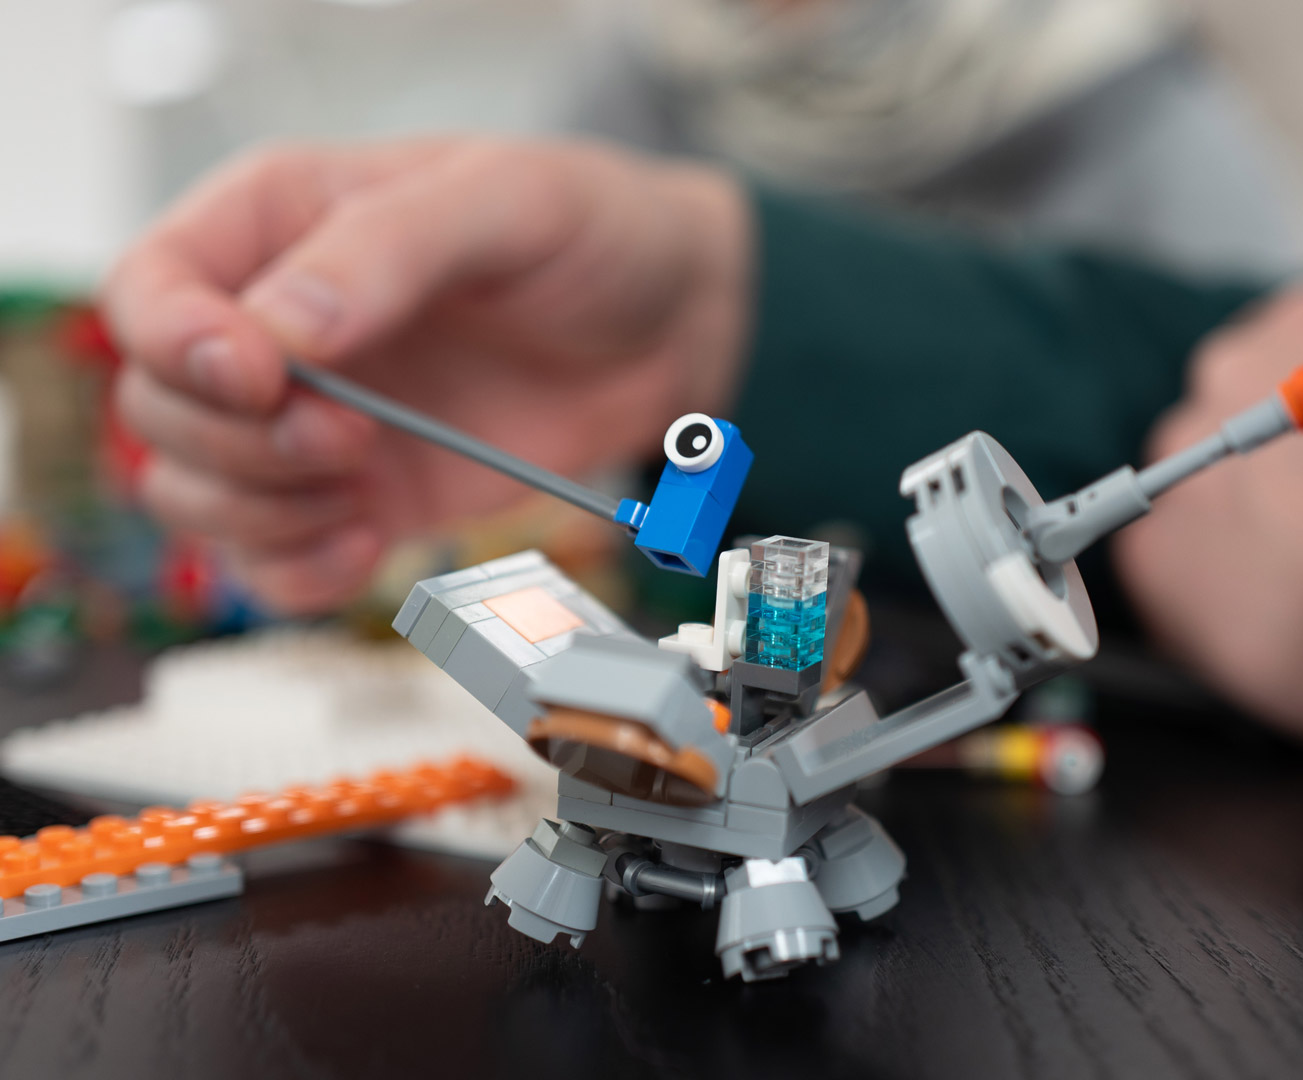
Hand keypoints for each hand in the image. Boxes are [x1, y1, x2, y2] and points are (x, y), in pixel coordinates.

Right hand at [103, 137, 750, 611]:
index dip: (177, 344)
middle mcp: (273, 326)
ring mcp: (311, 418)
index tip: (261, 376)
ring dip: (258, 512)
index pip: (148, 289)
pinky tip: (364, 545)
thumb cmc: (589, 230)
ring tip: (360, 490)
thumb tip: (281, 330)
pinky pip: (272, 559)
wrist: (674, 321)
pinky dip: (297, 572)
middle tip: (349, 436)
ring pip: (192, 493)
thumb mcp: (503, 200)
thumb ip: (388, 248)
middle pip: (157, 407)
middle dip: (237, 442)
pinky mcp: (361, 496)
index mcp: (277, 222)